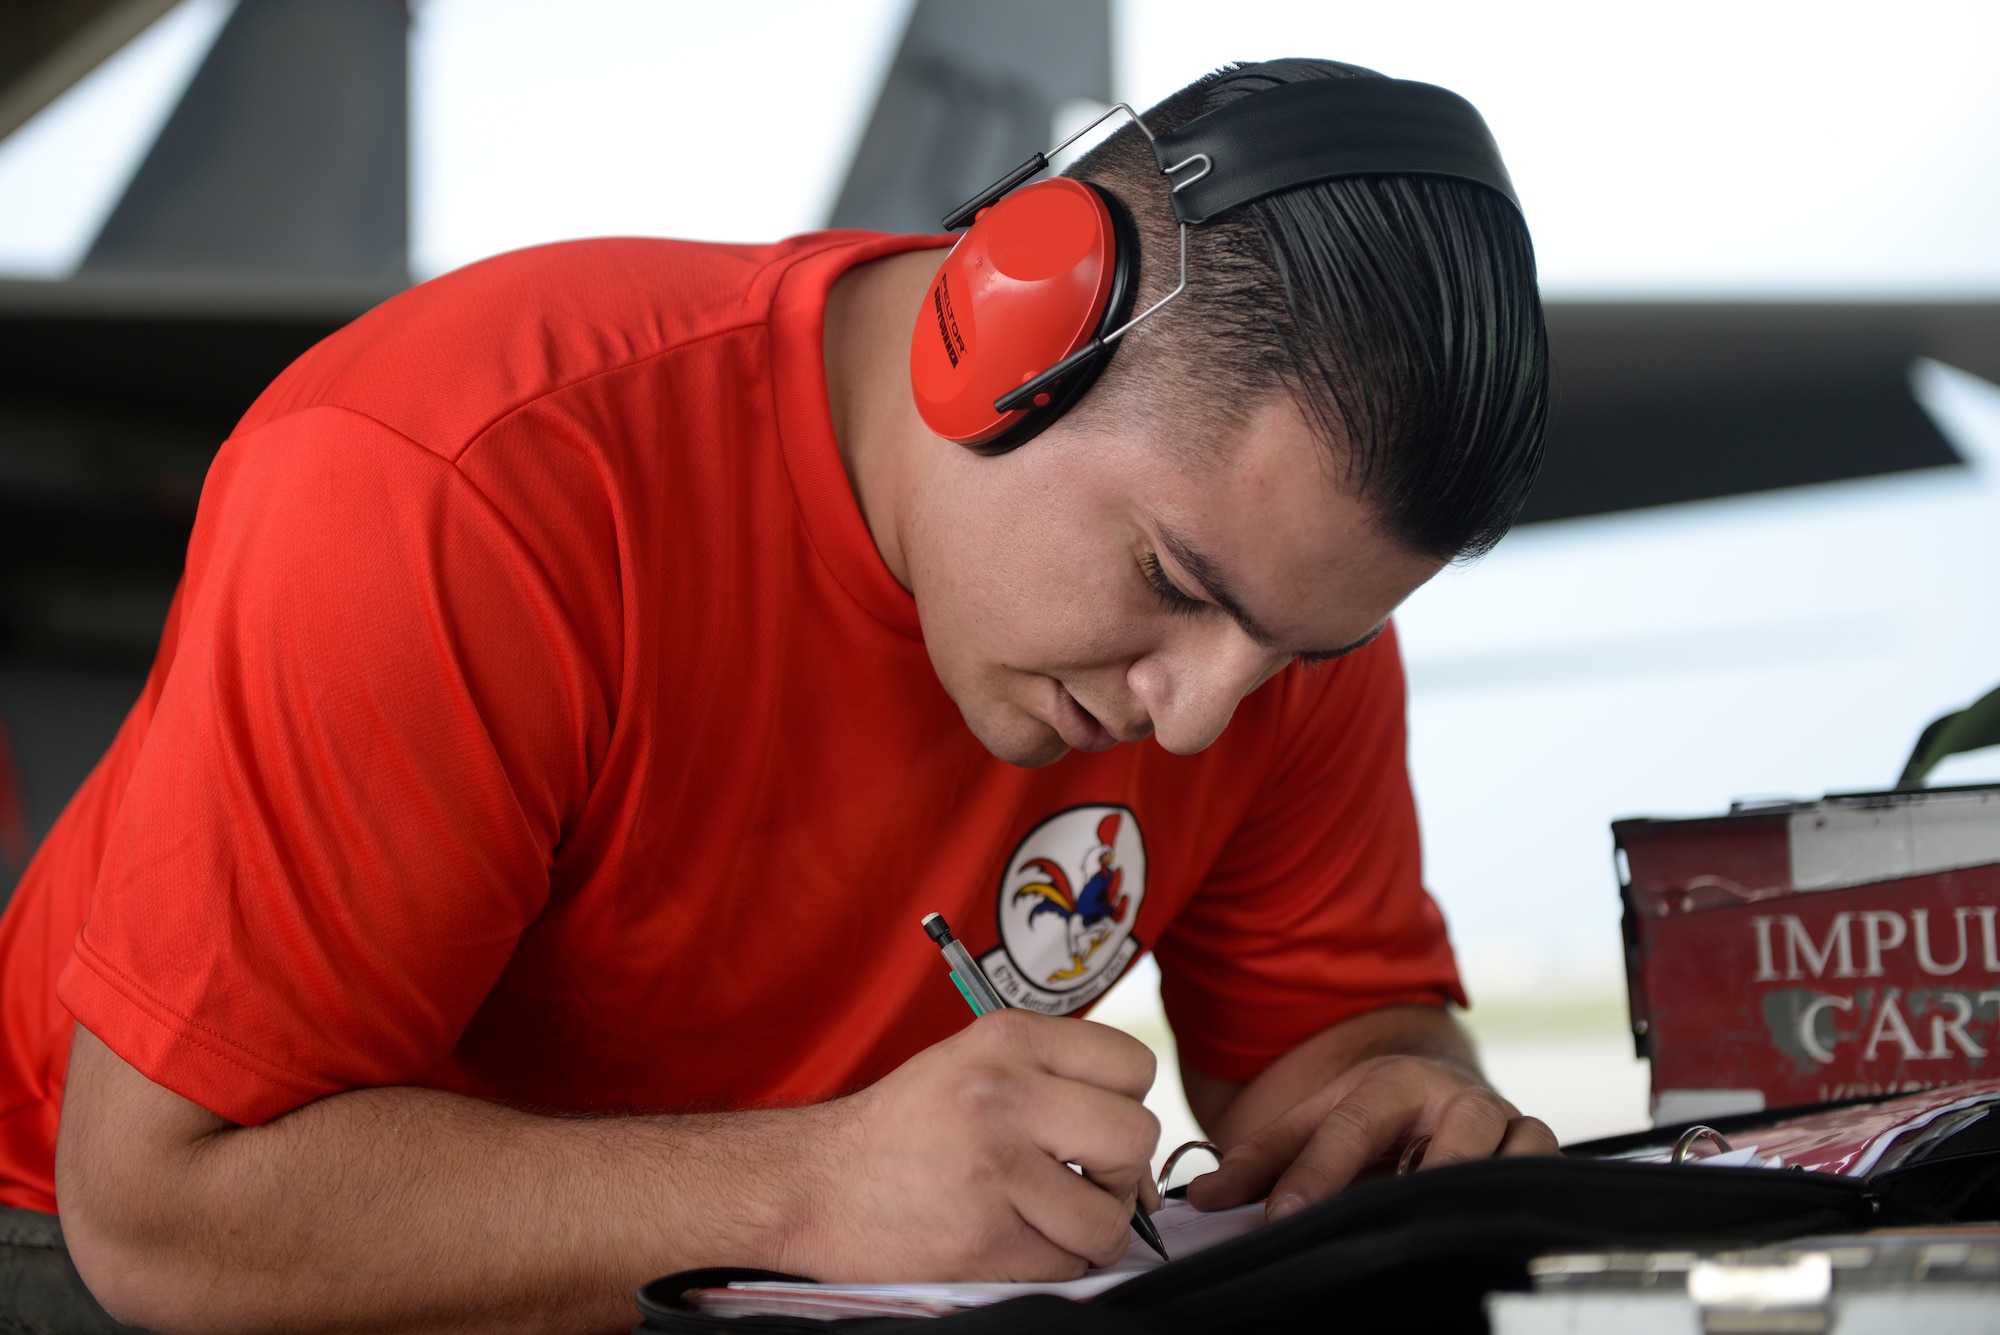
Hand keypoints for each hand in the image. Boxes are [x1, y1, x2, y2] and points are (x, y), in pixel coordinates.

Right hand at [787, 1010, 1159, 1281]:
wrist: (810, 1182)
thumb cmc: (902, 1127)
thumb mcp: (970, 1061)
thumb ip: (1053, 1081)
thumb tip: (1143, 1154)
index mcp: (1005, 1038)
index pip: (1133, 1064)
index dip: (1127, 1103)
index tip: (1095, 1128)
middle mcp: (1003, 1093)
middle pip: (1135, 1137)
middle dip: (1122, 1173)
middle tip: (1082, 1179)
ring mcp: (994, 1167)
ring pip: (1110, 1217)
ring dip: (1089, 1230)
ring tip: (1044, 1216)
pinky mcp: (982, 1237)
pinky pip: (1068, 1264)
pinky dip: (1052, 1262)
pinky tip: (1011, 1239)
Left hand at [1185, 1053, 1556, 1220]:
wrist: (1438, 1088)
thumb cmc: (1371, 1118)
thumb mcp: (1315, 1123)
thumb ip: (1261, 1161)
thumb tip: (1201, 1199)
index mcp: (1393, 1082)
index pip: (1352, 1129)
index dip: (1316, 1177)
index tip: (1282, 1220)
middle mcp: (1458, 1099)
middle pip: (1448, 1139)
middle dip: (1421, 1182)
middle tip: (1382, 1224)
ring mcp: (1507, 1126)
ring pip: (1513, 1155)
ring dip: (1483, 1194)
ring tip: (1444, 1234)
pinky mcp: (1539, 1154)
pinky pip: (1548, 1178)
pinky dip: (1529, 1205)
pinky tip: (1494, 1242)